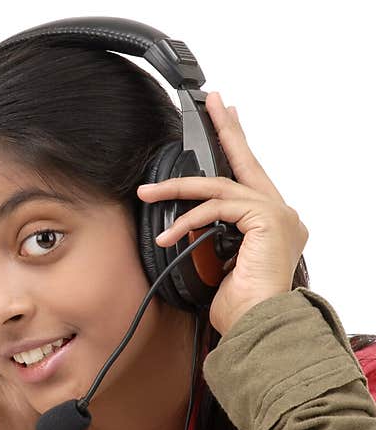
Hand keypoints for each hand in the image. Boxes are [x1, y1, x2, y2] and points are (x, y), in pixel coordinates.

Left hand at [136, 91, 308, 335]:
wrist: (258, 327)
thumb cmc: (240, 307)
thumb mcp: (214, 265)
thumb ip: (207, 239)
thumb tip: (180, 230)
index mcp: (270, 224)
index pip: (248, 178)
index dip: (235, 146)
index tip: (225, 118)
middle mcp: (281, 214)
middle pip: (245, 163)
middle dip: (226, 129)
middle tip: (213, 102)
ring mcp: (278, 215)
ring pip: (219, 187)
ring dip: (177, 188)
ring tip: (148, 192)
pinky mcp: (268, 219)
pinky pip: (216, 208)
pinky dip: (188, 219)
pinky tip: (167, 235)